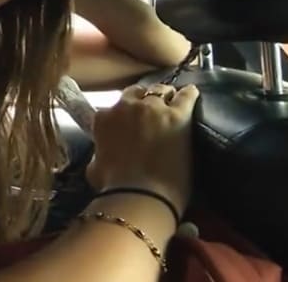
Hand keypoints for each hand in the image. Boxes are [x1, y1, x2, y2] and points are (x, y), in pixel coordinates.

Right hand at [85, 83, 199, 218]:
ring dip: (165, 97)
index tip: (130, 123)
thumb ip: (99, 153)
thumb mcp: (95, 168)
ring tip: (172, 104)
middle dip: (144, 101)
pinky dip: (189, 95)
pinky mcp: (179, 115)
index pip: (114, 107)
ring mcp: (154, 108)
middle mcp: (127, 107)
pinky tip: (192, 95)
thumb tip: (102, 154)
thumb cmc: (114, 188)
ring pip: (161, 91)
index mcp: (104, 119)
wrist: (140, 196)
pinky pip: (186, 96)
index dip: (124, 115)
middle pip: (137, 93)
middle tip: (151, 115)